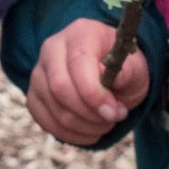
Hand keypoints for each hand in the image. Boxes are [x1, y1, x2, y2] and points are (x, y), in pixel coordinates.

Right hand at [26, 18, 148, 146]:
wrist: (110, 74)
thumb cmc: (123, 68)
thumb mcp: (135, 68)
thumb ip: (125, 72)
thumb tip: (106, 78)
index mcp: (80, 33)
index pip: (78, 64)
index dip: (95, 94)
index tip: (114, 112)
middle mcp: (52, 48)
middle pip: (59, 88)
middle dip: (90, 113)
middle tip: (112, 118)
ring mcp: (39, 72)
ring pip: (54, 109)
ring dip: (84, 126)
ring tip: (105, 123)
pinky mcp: (34, 95)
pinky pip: (45, 122)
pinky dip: (71, 135)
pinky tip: (90, 131)